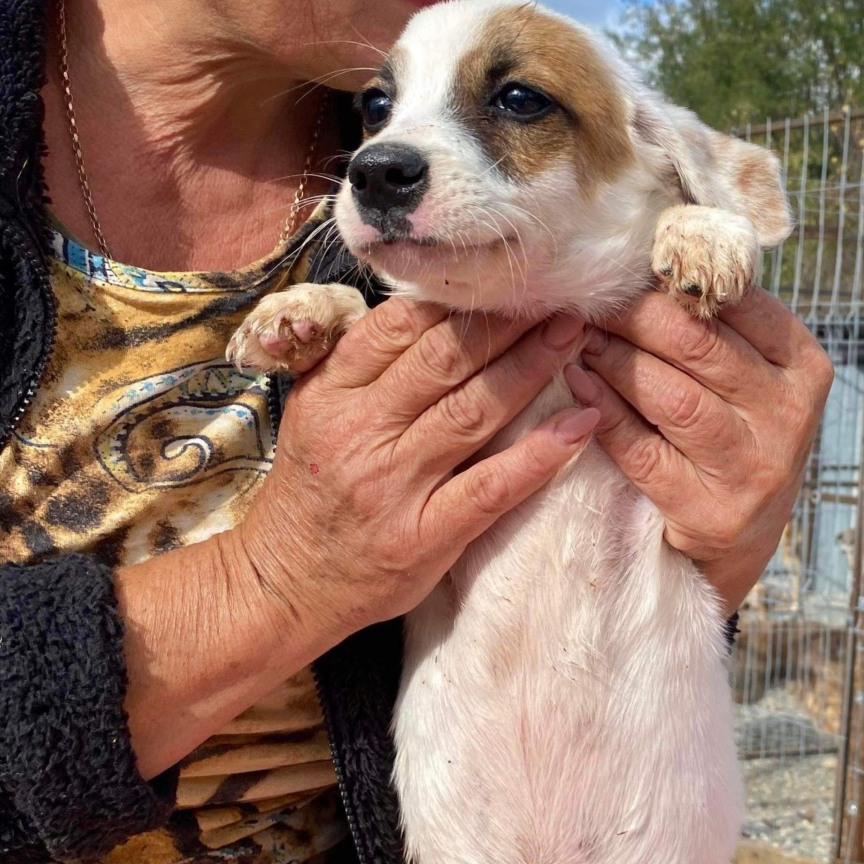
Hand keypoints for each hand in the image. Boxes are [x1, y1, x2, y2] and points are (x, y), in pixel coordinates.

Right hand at [232, 296, 597, 655]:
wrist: (285, 583)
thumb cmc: (311, 490)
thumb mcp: (315, 412)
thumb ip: (363, 365)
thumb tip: (430, 308)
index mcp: (332, 393)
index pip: (397, 327)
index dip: (456, 298)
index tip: (501, 280)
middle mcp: (361, 433)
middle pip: (444, 361)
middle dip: (506, 324)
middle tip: (555, 298)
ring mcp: (395, 486)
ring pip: (473, 412)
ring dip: (531, 368)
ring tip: (573, 337)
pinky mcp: (425, 537)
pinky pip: (492, 487)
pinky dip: (540, 453)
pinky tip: (579, 423)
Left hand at [564, 287, 832, 613]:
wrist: (741, 540)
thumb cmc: (736, 436)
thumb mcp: (752, 379)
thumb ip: (720, 327)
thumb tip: (650, 259)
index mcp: (804, 366)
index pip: (739, 302)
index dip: (675, 279)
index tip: (630, 267)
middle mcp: (788, 414)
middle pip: (699, 344)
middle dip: (633, 315)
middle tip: (590, 299)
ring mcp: (754, 467)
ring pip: (672, 395)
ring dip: (615, 360)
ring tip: (581, 339)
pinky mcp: (712, 511)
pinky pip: (644, 451)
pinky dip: (605, 412)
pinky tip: (579, 385)